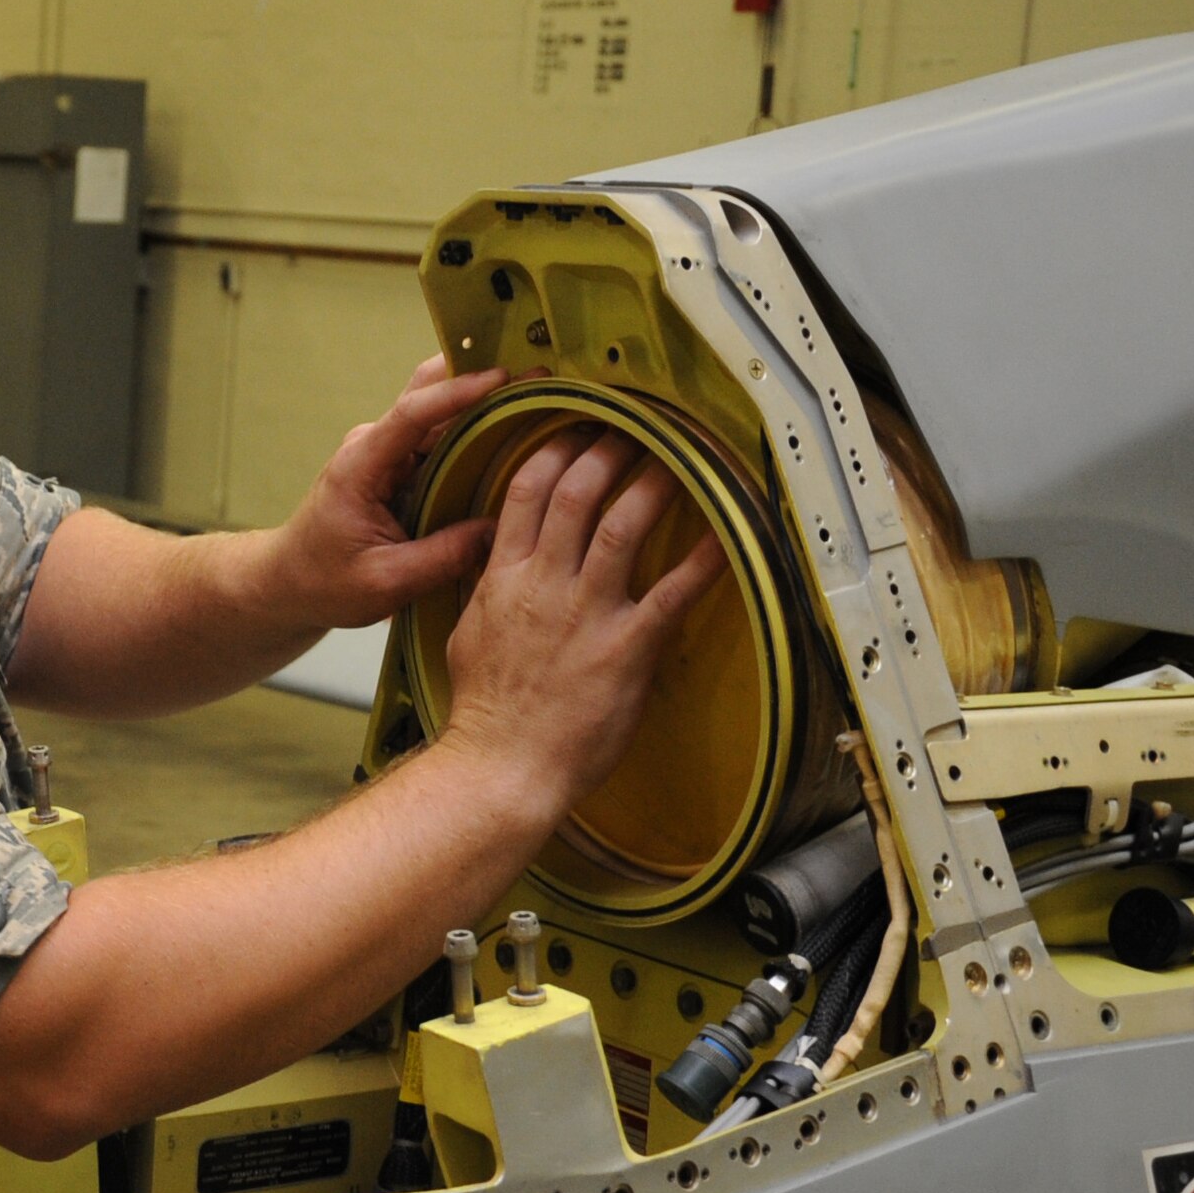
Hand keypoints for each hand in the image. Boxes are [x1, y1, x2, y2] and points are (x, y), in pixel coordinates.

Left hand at [261, 354, 510, 629]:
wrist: (289, 582)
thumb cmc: (325, 583)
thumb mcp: (384, 583)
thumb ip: (442, 558)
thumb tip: (500, 531)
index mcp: (360, 466)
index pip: (410, 414)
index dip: (456, 392)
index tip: (501, 378)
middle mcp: (373, 447)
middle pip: (427, 394)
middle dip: (478, 377)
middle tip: (537, 371)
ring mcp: (387, 453)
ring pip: (439, 412)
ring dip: (483, 402)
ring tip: (539, 395)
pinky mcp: (400, 466)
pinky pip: (441, 437)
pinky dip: (475, 428)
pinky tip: (515, 429)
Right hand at [440, 428, 727, 818]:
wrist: (500, 766)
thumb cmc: (485, 713)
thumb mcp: (466, 634)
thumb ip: (486, 590)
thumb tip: (495, 563)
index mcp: (504, 578)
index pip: (525, 491)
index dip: (554, 448)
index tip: (575, 426)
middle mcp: (544, 584)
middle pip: (576, 491)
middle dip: (608, 448)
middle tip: (635, 428)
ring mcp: (585, 613)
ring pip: (623, 524)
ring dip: (654, 483)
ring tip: (679, 456)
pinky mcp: (625, 648)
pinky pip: (673, 592)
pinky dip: (703, 559)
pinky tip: (727, 533)